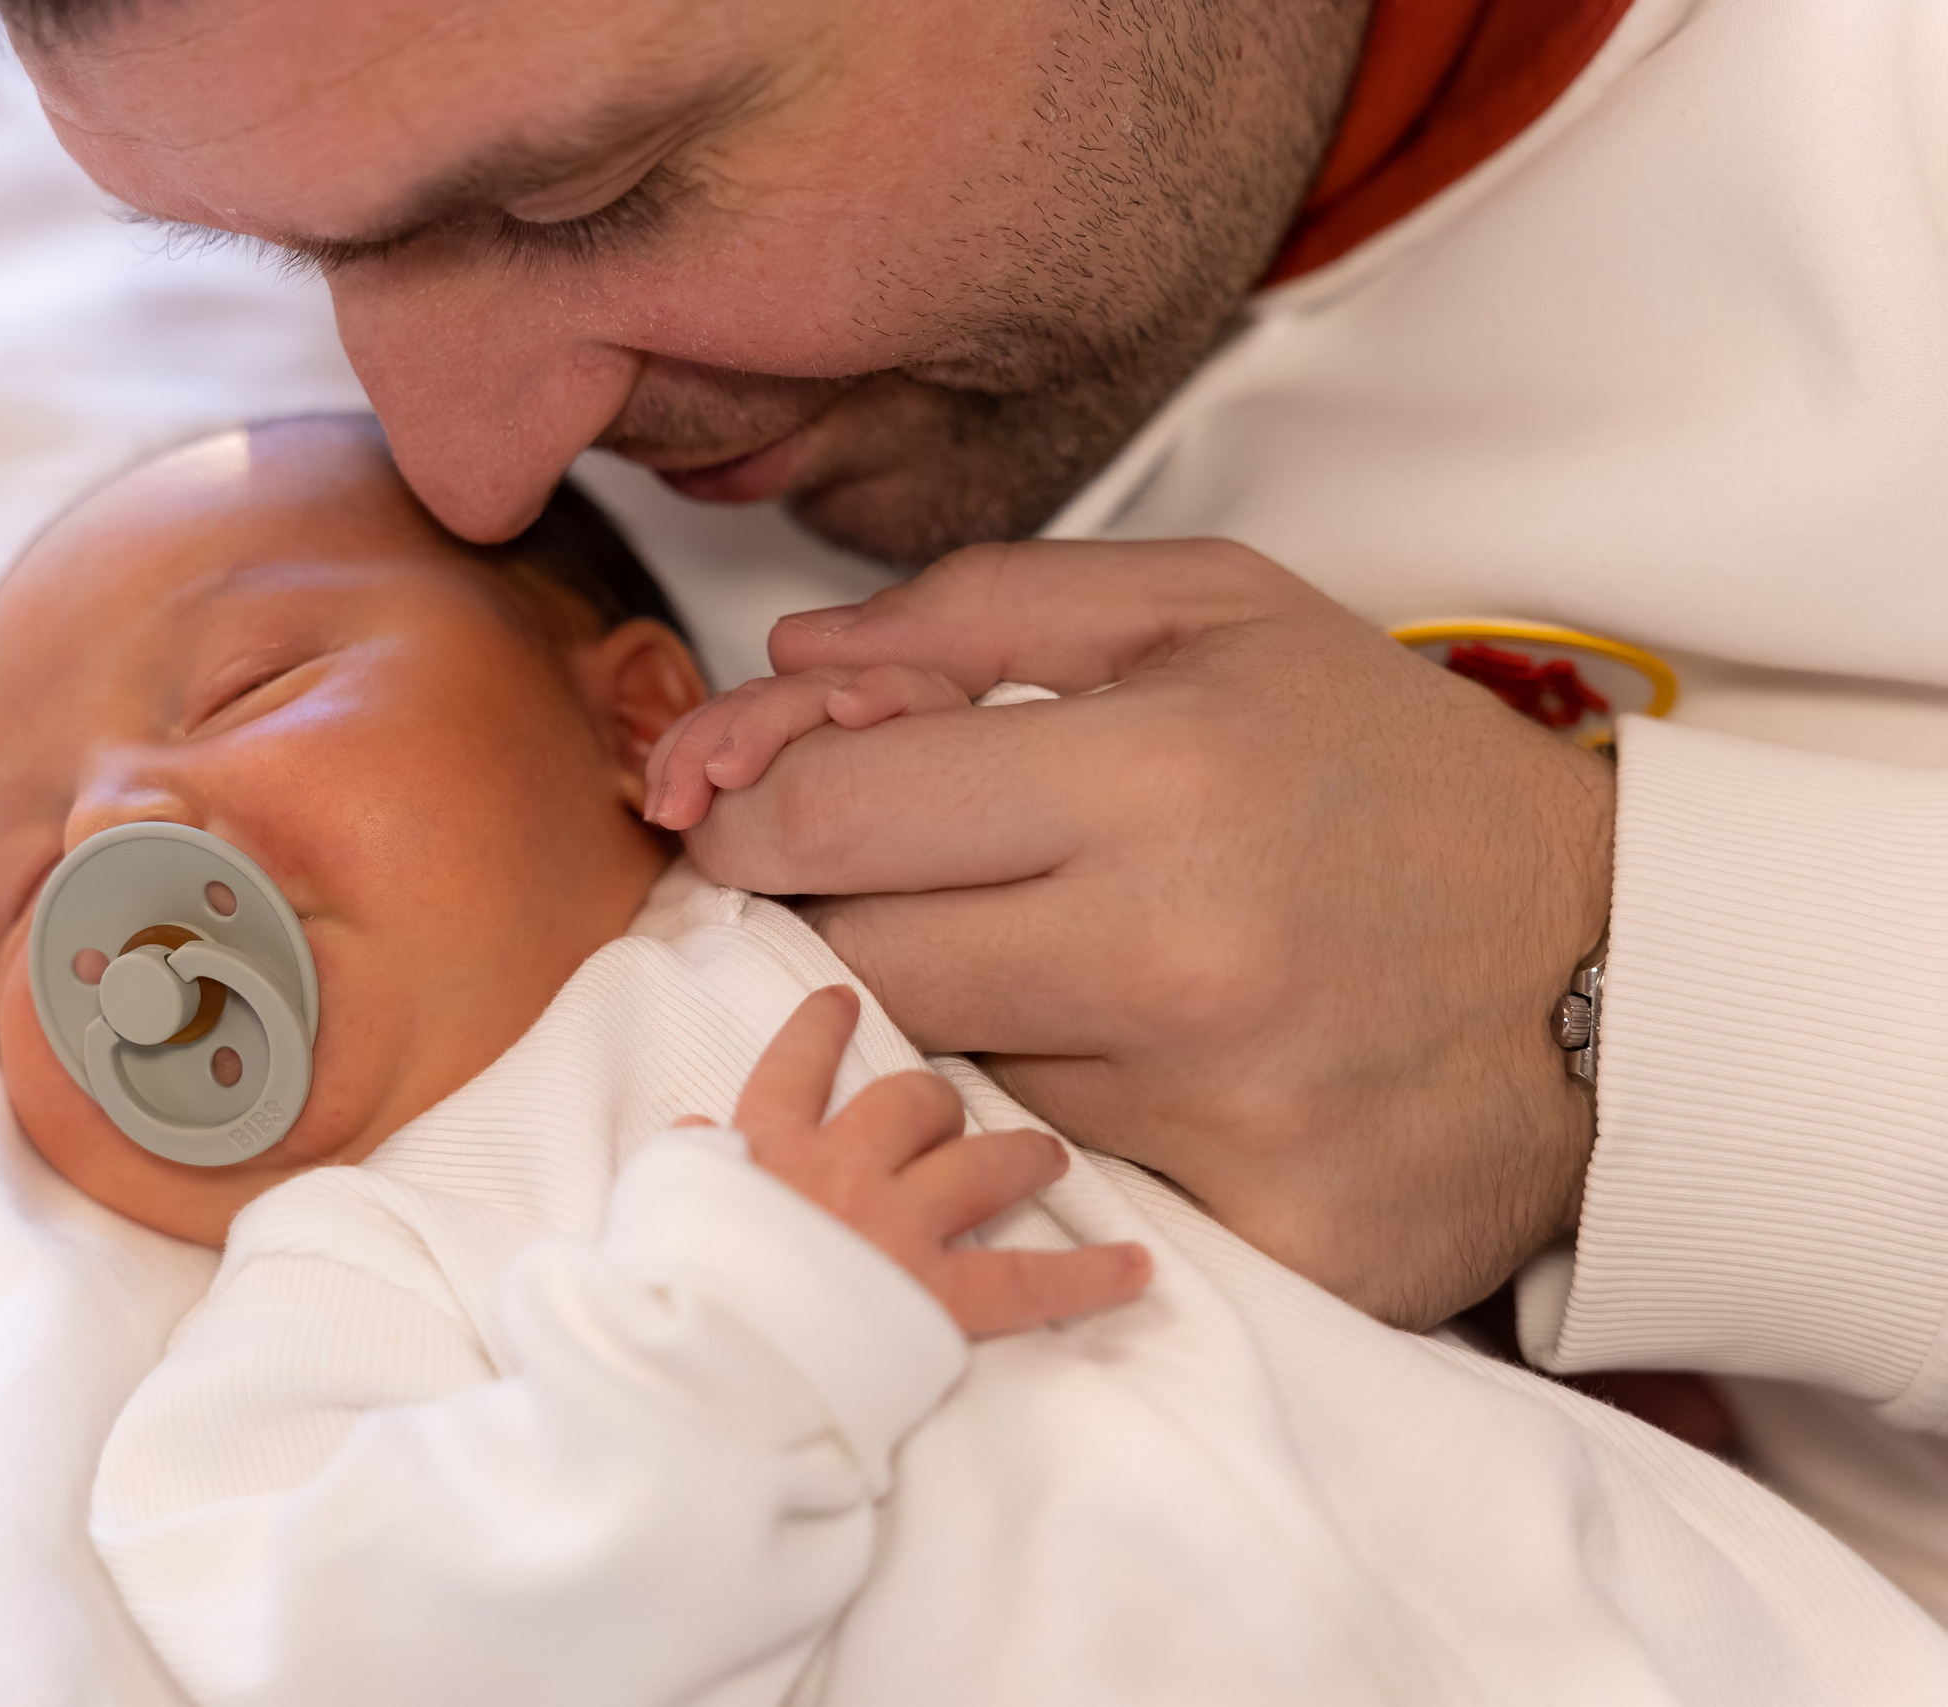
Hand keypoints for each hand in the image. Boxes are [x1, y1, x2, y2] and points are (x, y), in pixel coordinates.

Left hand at [676, 539, 1613, 1330]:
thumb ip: (982, 609)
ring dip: (969, 1024)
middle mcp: (1177, 957)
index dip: (750, 813)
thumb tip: (785, 668)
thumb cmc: (1389, 770)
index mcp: (1156, 773)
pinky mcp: (1262, 1241)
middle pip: (853, 969)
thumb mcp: (1216, 612)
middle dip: (837, 920)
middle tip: (907, 886)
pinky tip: (1150, 1076)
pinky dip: (1069, 1130)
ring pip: (950, 1082)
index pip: (828, 818)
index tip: (752, 814)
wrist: (1622, 970)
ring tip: (1083, 966)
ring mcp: (1219, 1119)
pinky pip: (1061, 1187)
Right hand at [697, 986, 1151, 1336]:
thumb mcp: (655, 1214)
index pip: (794, 1067)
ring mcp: (897, 1230)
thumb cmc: (667, 1294)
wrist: (704, 1368)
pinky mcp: (938, 1300)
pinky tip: (1138, 1268)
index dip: (819, 1029)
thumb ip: (685, 1164)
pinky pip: (1031, 1280)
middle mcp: (841, 1170)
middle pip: (906, 1102)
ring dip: (1018, 1155)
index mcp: (762, 1150)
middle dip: (936, 1101)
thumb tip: (694, 1127)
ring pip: (979, 1165)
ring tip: (1045, 1154)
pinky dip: (1090, 1276)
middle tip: (950, 1109)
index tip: (841, 998)